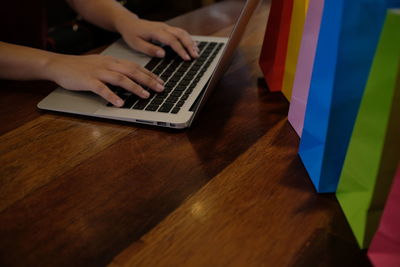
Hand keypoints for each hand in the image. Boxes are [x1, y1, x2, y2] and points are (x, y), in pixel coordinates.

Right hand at [46, 54, 164, 106]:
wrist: (59, 64)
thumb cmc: (81, 67)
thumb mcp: (102, 65)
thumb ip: (116, 71)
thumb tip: (133, 80)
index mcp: (112, 61)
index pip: (135, 67)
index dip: (149, 74)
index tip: (161, 81)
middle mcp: (108, 65)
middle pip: (132, 71)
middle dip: (148, 80)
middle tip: (161, 88)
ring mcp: (97, 72)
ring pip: (120, 78)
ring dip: (134, 87)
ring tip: (145, 95)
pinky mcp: (87, 81)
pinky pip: (101, 88)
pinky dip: (112, 96)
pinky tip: (120, 103)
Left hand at [116, 16, 199, 60]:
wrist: (129, 23)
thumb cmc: (132, 34)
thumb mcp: (136, 44)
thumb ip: (149, 49)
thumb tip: (163, 54)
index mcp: (156, 32)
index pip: (172, 40)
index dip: (180, 50)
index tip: (186, 58)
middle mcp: (163, 27)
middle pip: (181, 34)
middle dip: (189, 45)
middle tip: (195, 56)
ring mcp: (166, 26)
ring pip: (182, 32)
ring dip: (191, 42)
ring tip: (196, 52)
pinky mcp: (167, 28)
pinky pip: (180, 32)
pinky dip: (188, 38)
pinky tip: (193, 45)